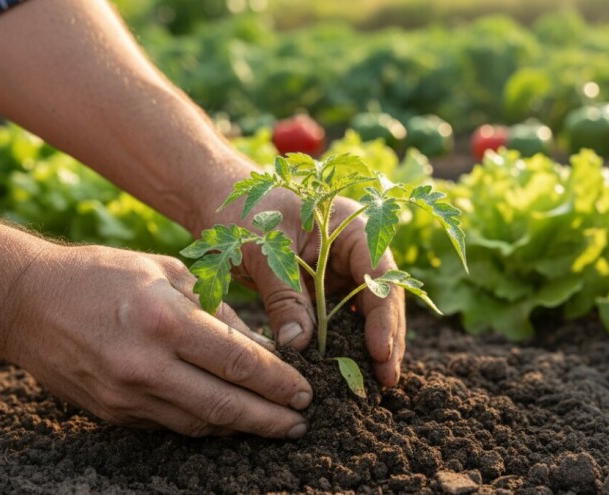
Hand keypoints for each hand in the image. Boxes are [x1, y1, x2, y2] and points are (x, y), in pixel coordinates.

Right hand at [0, 244, 311, 438]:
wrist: (25, 301)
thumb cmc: (102, 274)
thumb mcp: (167, 271)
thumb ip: (217, 310)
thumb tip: (261, 347)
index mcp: (165, 320)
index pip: (238, 361)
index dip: (277, 382)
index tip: (304, 392)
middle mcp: (146, 364)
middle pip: (225, 405)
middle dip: (270, 418)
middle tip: (300, 423)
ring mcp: (126, 395)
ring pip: (199, 422)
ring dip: (240, 427)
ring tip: (272, 424)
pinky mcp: (111, 412)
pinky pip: (170, 423)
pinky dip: (203, 423)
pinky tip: (226, 419)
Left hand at [231, 192, 406, 387]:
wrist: (221, 202)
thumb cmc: (245, 212)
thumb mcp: (264, 250)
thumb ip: (284, 295)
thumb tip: (299, 346)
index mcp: (353, 228)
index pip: (379, 276)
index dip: (383, 316)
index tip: (380, 352)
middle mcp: (355, 252)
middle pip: (382, 299)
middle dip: (387, 339)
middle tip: (385, 381)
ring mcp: (341, 273)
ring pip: (365, 314)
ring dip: (370, 347)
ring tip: (375, 385)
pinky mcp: (323, 292)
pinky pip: (339, 321)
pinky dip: (343, 344)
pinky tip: (345, 373)